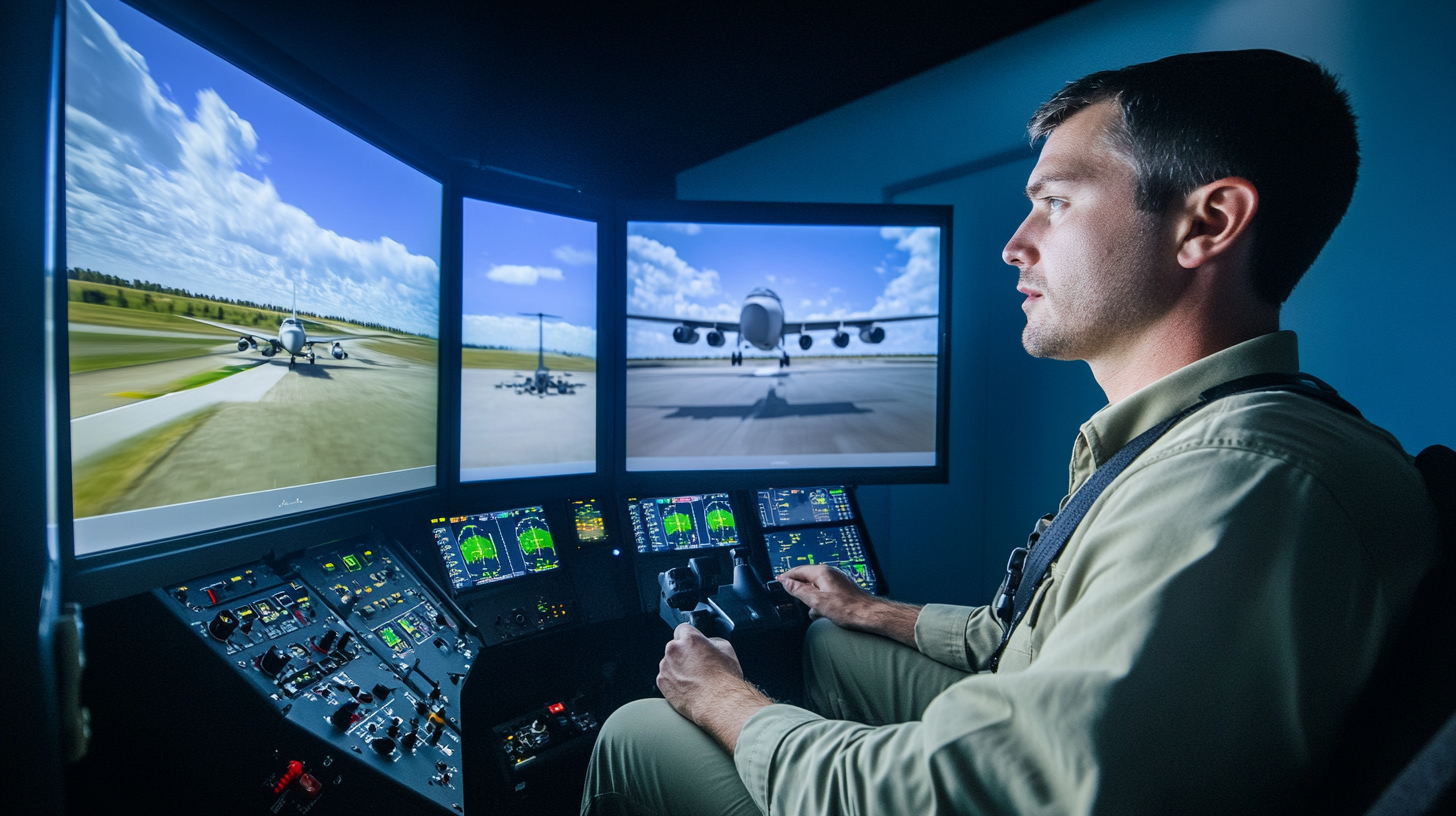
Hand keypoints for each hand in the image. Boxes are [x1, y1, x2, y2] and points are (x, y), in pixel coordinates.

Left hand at [657, 623, 769, 752]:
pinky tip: (688, 688)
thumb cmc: (724, 680)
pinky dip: (673, 681)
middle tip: (698, 666)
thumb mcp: (727, 650)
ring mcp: (665, 666)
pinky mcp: (661, 682)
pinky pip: (666, 677)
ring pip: (669, 662)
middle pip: (675, 646)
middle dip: (684, 653)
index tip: (694, 645)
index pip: (683, 628)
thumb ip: (712, 641)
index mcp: (690, 639)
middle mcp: (674, 650)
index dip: (690, 637)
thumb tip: (707, 643)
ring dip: (678, 667)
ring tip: (694, 680)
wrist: (718, 704)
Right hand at [779, 565, 921, 646]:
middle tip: (794, 599)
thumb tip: (785, 582)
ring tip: (815, 611)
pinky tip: (825, 612)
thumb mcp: (816, 601)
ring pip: (817, 587)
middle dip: (801, 590)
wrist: (870, 615)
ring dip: (813, 599)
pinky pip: (826, 592)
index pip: (798, 571)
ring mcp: (838, 580)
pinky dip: (822, 601)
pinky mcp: (844, 589)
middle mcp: (831, 573)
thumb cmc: (847, 609)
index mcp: (822, 572)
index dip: (787, 577)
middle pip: (807, 578)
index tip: (778, 582)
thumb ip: (799, 590)